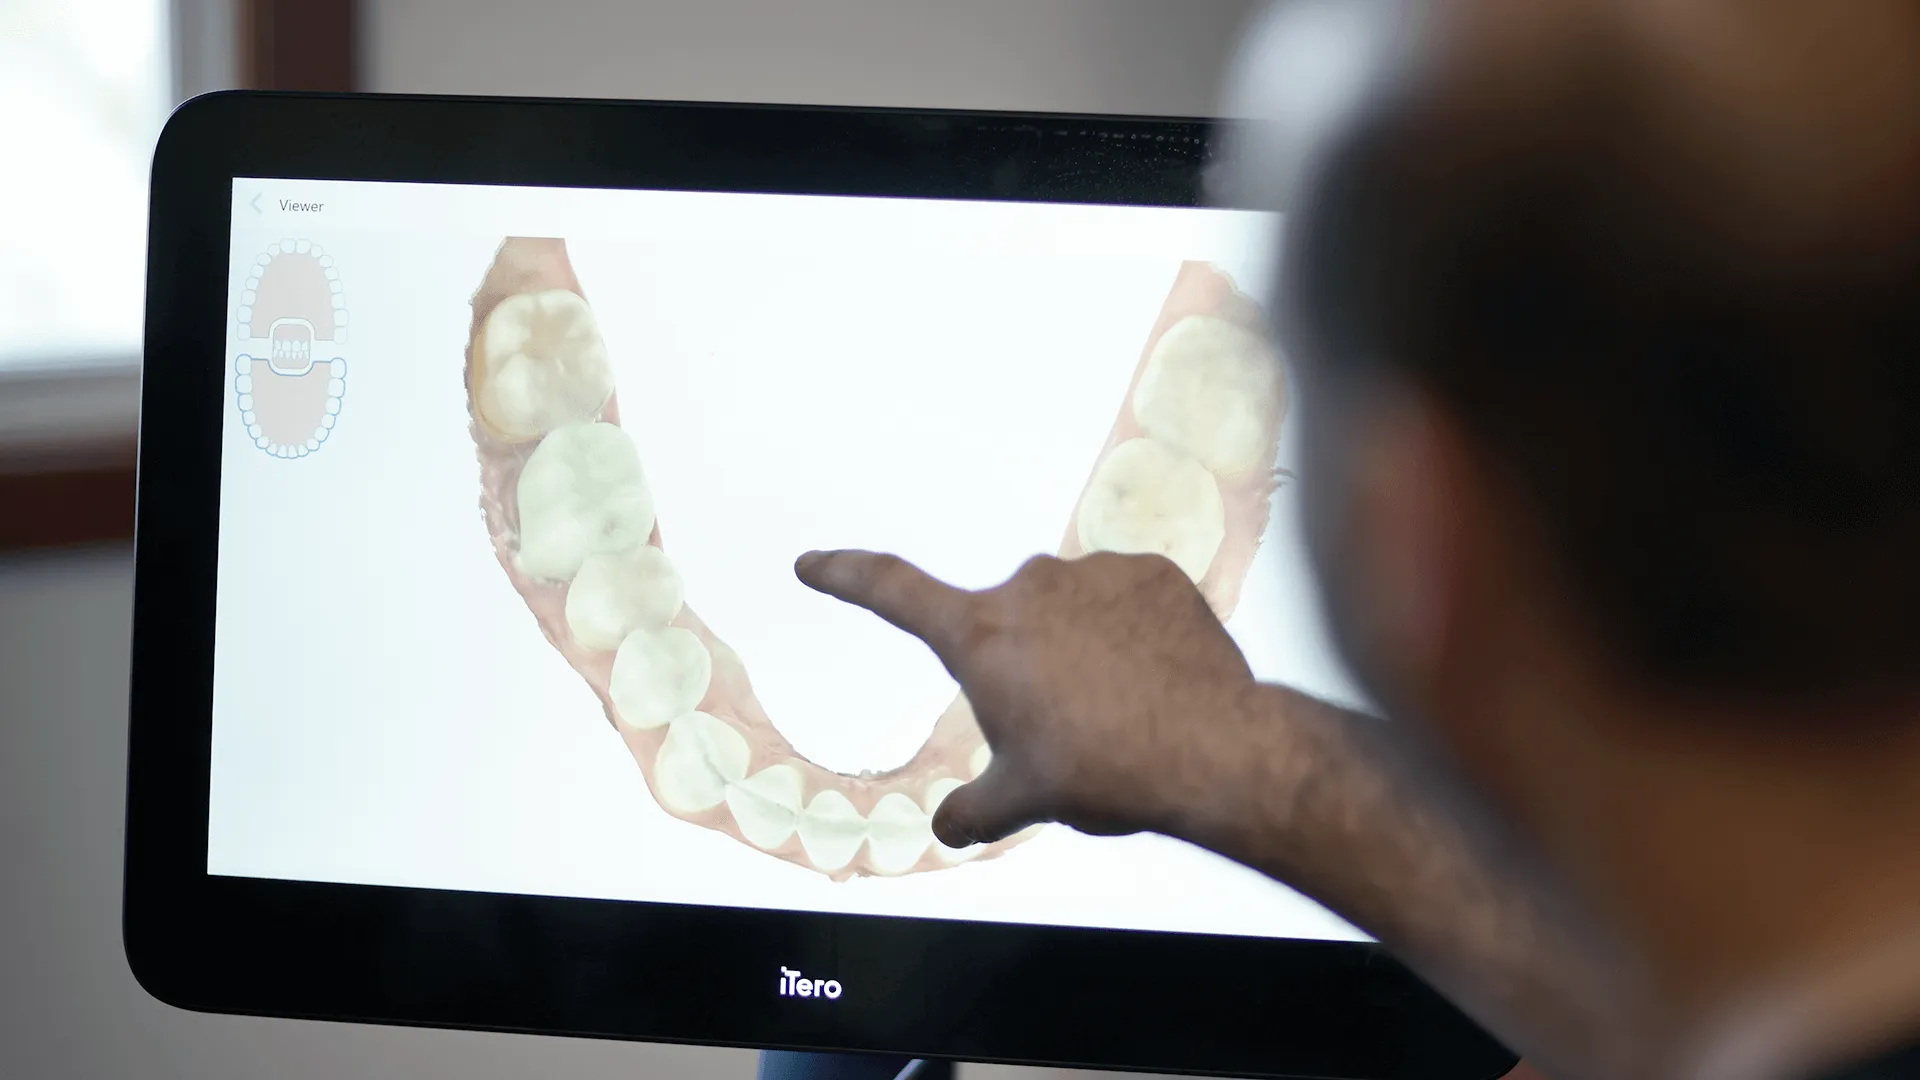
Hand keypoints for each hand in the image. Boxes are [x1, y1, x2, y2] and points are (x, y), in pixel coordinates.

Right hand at [794, 549, 1260, 847]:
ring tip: (1119, 707)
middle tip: (1064, 725)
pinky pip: (1124, 598)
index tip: (814, 563)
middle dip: (1022, 666)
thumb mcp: (1024, 801)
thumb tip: (946, 826)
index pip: (892, 592)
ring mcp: (1094, 574)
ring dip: (1079, 646)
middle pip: (1004, 626)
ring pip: (1068, 610)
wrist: (1213, 751)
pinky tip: (1154, 679)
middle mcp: (1029, 589)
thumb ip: (972, 810)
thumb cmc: (1108, 770)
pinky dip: (1130, 632)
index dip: (846, 576)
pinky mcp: (1152, 573)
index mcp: (980, 638)